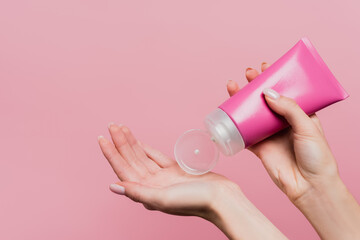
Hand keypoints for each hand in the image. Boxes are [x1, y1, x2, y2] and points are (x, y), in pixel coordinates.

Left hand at [98, 123, 286, 239]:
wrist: (222, 199)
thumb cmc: (196, 201)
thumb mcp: (164, 198)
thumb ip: (138, 192)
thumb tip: (113, 187)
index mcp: (147, 193)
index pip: (123, 170)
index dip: (112, 154)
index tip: (102, 138)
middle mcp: (152, 186)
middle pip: (131, 161)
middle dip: (120, 143)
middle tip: (111, 126)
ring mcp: (163, 178)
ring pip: (142, 157)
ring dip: (132, 143)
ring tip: (121, 129)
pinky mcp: (175, 171)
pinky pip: (155, 157)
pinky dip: (146, 149)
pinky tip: (139, 142)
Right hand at [227, 62, 338, 202]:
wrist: (308, 185)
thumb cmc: (316, 156)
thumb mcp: (307, 127)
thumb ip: (289, 109)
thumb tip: (268, 92)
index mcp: (298, 114)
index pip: (284, 91)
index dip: (274, 78)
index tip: (265, 67)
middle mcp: (282, 122)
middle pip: (265, 100)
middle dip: (255, 85)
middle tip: (248, 74)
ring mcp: (269, 134)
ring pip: (251, 114)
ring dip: (241, 101)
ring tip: (233, 87)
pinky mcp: (258, 147)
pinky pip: (243, 133)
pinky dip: (235, 123)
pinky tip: (228, 112)